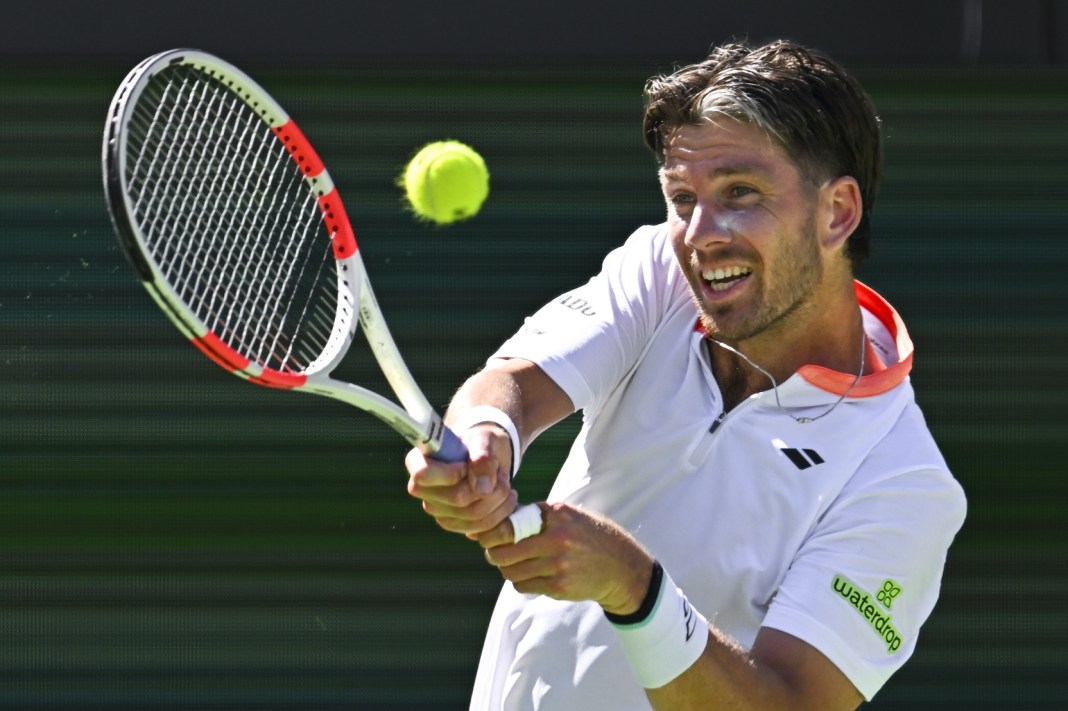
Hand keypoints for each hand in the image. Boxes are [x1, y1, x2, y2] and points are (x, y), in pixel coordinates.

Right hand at [405, 424, 516, 536]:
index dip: (450, 474)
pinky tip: (505, 498)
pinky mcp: (453, 524)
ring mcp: (437, 510)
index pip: (423, 475)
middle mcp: (422, 489)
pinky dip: (500, 513)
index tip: (467, 464)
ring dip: (499, 499)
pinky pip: (481, 529)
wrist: (485, 455)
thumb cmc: (479, 442)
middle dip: (489, 486)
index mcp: (418, 462)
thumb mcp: (483, 440)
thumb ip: (482, 458)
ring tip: (504, 481)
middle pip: (458, 499)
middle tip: (500, 470)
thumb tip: (482, 490)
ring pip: (474, 517)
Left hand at [478, 502, 653, 615]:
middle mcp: (557, 538)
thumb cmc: (587, 536)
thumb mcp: (568, 515)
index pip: (510, 524)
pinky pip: (523, 585)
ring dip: (506, 569)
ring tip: (512, 564)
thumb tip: (492, 522)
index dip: (492, 532)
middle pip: (505, 551)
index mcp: (557, 514)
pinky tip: (529, 575)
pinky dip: (520, 581)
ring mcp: (558, 564)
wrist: (620, 567)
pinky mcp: (559, 586)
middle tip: (494, 553)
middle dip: (494, 553)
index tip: (487, 535)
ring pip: (511, 571)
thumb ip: (536, 516)